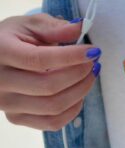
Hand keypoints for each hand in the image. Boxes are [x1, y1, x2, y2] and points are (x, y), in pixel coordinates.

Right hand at [0, 14, 100, 130]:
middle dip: (80, 74)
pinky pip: (52, 122)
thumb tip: (81, 27)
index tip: (93, 51)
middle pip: (49, 86)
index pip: (39, 60)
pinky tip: (78, 93)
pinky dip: (73, 109)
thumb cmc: (14, 39)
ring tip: (90, 75)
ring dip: (81, 91)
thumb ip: (54, 27)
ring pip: (53, 107)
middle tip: (94, 62)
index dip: (71, 57)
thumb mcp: (30, 25)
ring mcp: (6, 104)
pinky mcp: (16, 118)